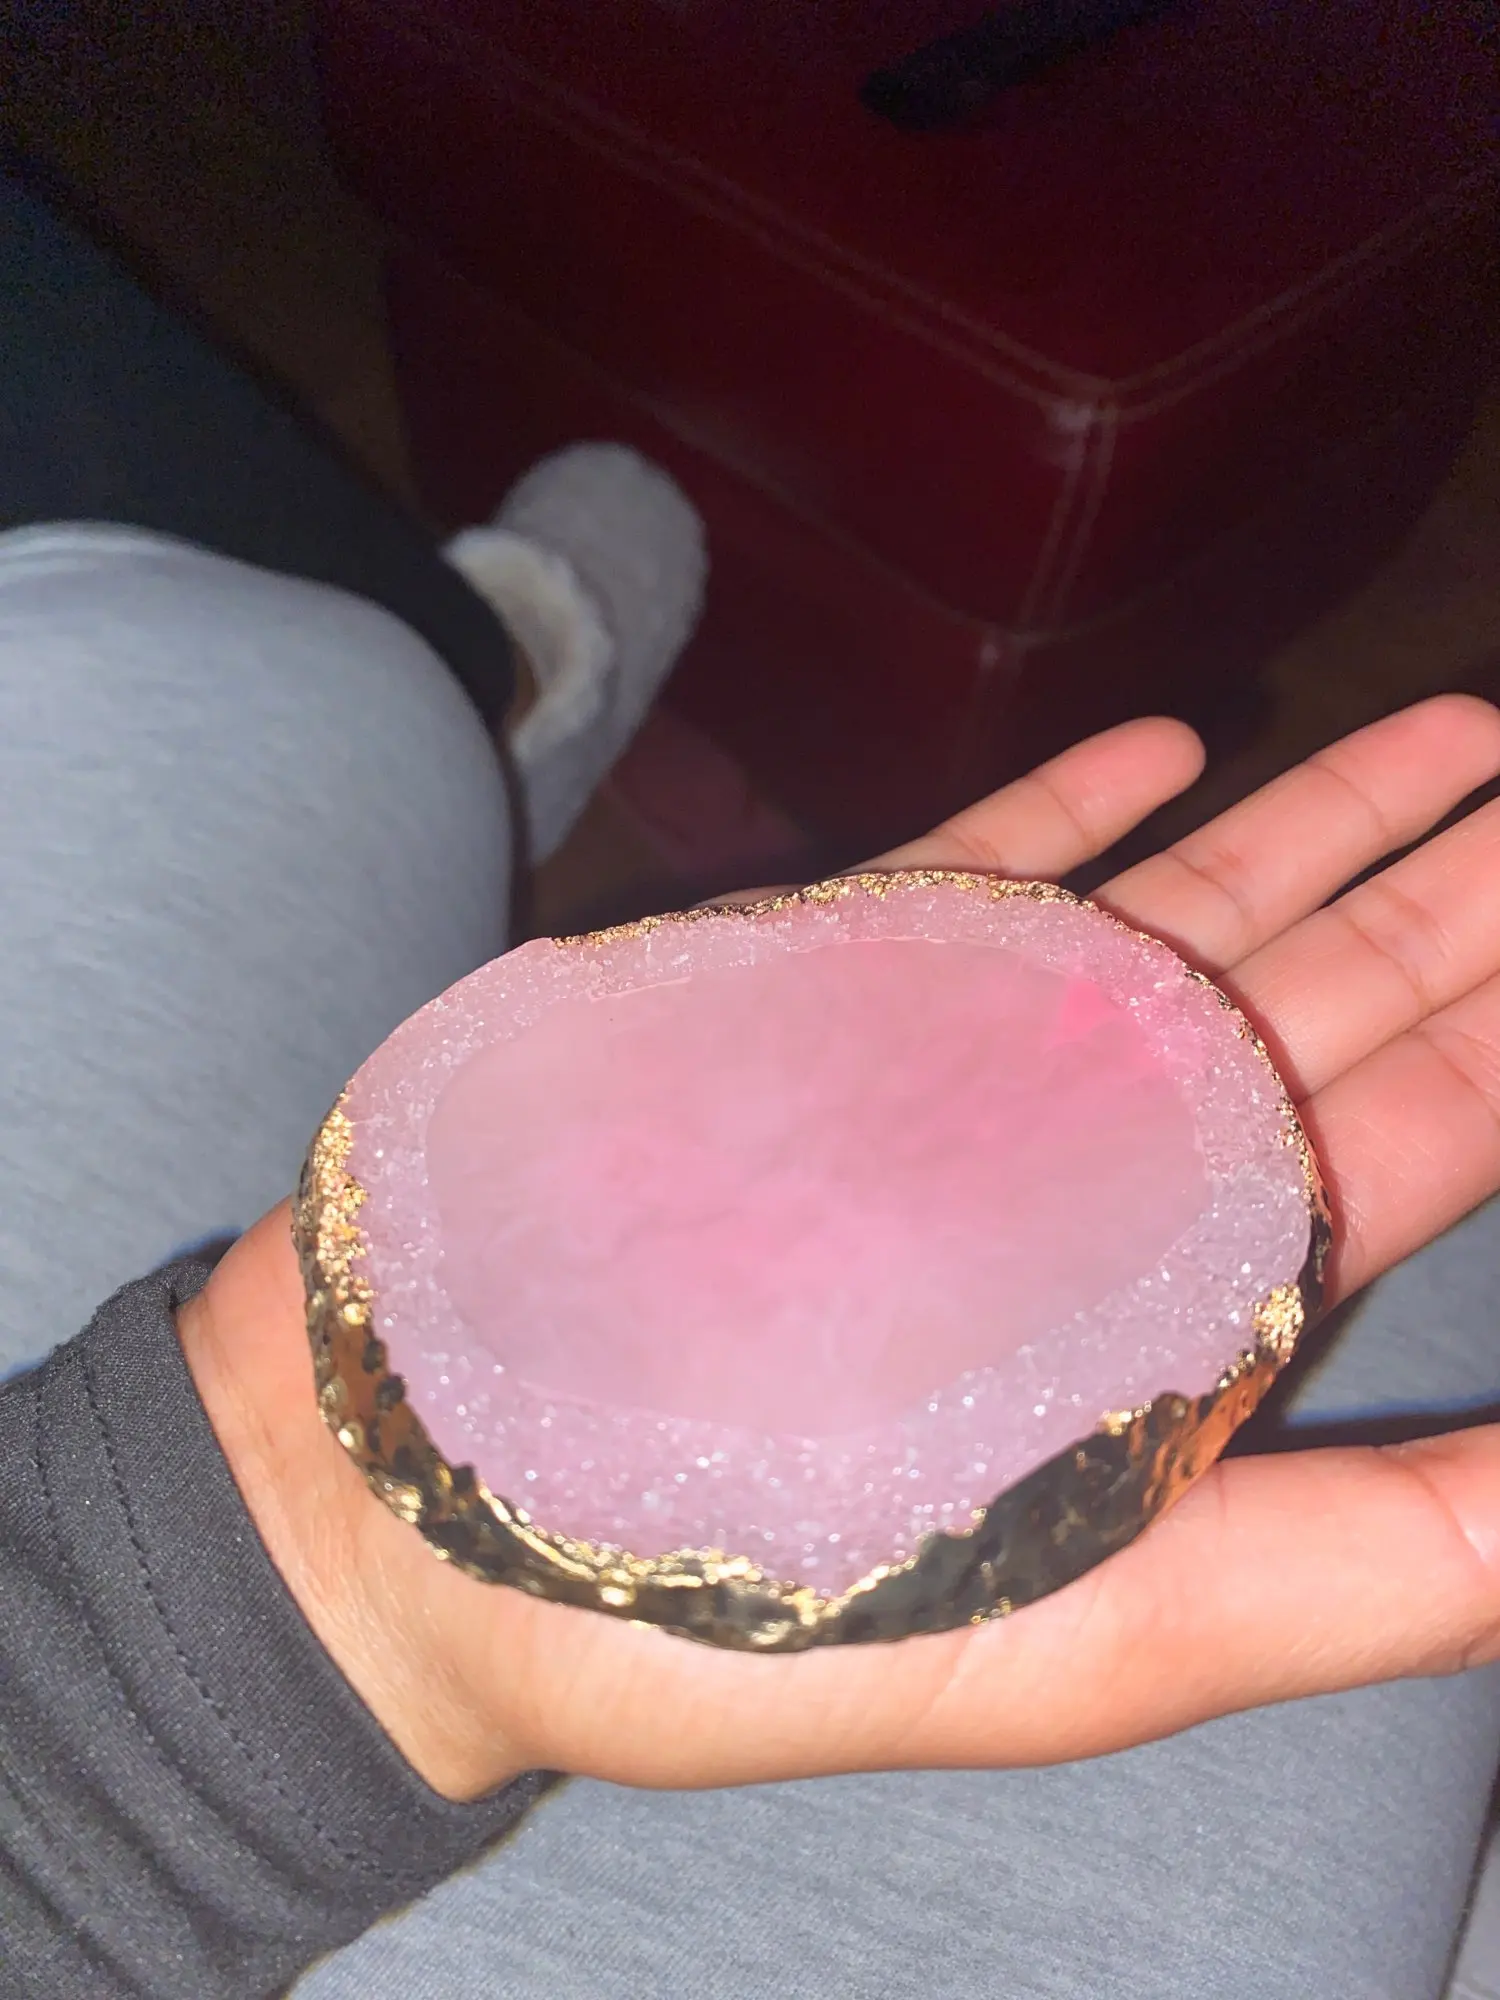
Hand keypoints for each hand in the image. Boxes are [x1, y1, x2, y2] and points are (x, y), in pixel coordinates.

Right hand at [179, 697, 1499, 1801]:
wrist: (444, 1526)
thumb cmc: (766, 1621)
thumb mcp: (1102, 1634)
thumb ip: (1368, 1564)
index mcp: (1182, 1302)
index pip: (1406, 1137)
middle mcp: (1089, 1168)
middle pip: (1316, 999)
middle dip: (1449, 890)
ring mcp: (952, 1070)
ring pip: (1172, 915)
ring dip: (1309, 821)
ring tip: (1439, 733)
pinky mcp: (813, 998)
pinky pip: (970, 874)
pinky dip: (1072, 809)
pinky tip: (1165, 745)